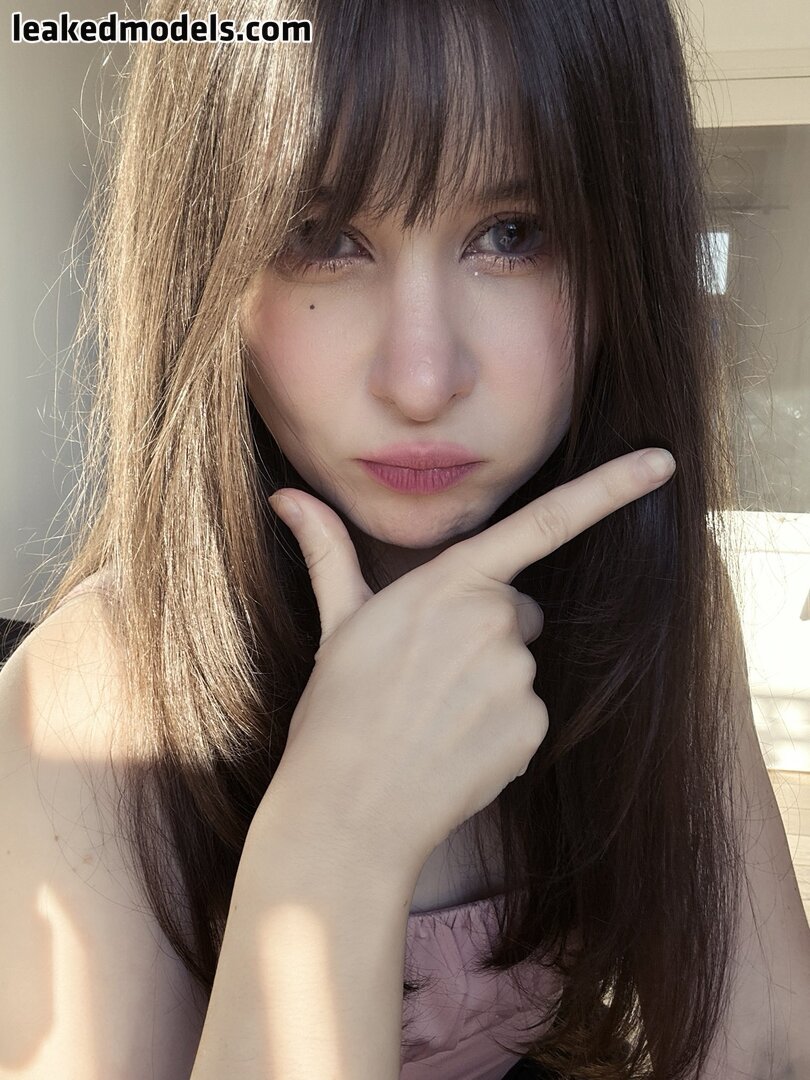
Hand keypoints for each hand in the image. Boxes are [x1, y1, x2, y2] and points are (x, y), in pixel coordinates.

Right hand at [264, 448, 675, 873]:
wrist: (349, 810)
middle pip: (517, 610)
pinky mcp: (531, 728)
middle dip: (486, 630)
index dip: (609, 489)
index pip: (542, 523)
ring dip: (488, 681)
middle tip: (427, 673)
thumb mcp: (336, 624)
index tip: (661, 464)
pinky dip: (498, 727)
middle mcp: (493, 621)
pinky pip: (526, 713)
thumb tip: (286, 499)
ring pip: (520, 664)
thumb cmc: (336, 711)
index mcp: (448, 584)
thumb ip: (328, 552)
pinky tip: (453, 745)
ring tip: (433, 715)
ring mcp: (516, 677)